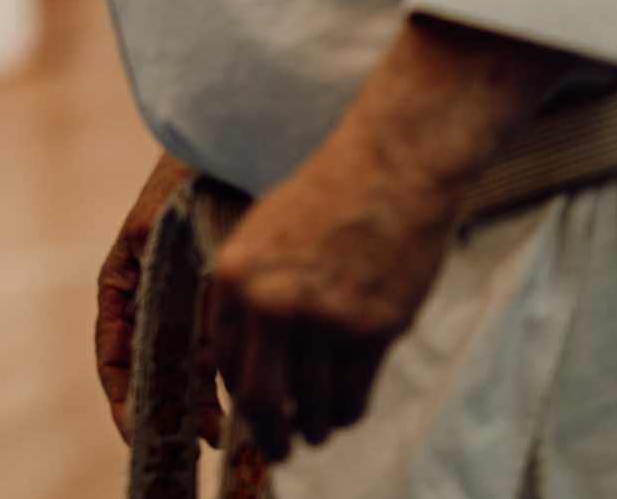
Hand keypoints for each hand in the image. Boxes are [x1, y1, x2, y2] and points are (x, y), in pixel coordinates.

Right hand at [94, 151, 211, 447]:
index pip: (113, 350)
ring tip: (223, 434)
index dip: (122, 395)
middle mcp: (149, 296)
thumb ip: (168, 285)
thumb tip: (193, 355)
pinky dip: (224, 377)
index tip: (136, 428)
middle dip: (168, 410)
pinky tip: (243, 399)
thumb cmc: (191, 178)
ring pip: (183, 365)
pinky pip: (214, 347)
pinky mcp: (218, 298)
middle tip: (197, 441)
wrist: (230, 143)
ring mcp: (182, 298)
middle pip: (150, 367)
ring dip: (198, 403)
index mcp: (122, 279)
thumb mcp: (167, 232)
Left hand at [196, 127, 452, 454]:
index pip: (225, 363)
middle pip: (261, 399)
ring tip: (315, 433)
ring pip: (311, 405)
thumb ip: (247, 292)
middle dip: (266, 435)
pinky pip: (353, 397)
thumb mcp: (262, 234)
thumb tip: (241, 360)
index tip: (249, 415)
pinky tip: (345, 414)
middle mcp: (272, 302)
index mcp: (234, 275)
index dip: (238, 398)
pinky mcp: (374, 330)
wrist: (391, 166)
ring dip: (312, 429)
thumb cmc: (326, 196)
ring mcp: (325, 318)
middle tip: (276, 450)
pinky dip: (347, 415)